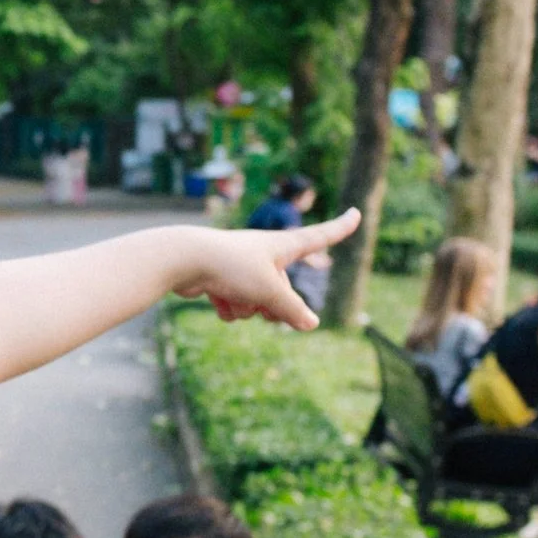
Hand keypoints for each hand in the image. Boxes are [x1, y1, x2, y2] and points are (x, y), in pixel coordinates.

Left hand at [173, 210, 359, 327]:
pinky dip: (227, 307)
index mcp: (283, 246)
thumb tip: (311, 324)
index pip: (320, 236)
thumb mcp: (269, 291)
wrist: (182, 261)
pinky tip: (215, 300)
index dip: (340, 227)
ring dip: (246, 307)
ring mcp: (242, 267)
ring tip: (231, 294)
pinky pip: (234, 305)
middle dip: (272, 305)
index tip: (356, 213)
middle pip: (283, 291)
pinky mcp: (220, 278)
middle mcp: (264, 254)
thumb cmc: (231, 267)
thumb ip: (292, 310)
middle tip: (259, 305)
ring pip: (256, 303)